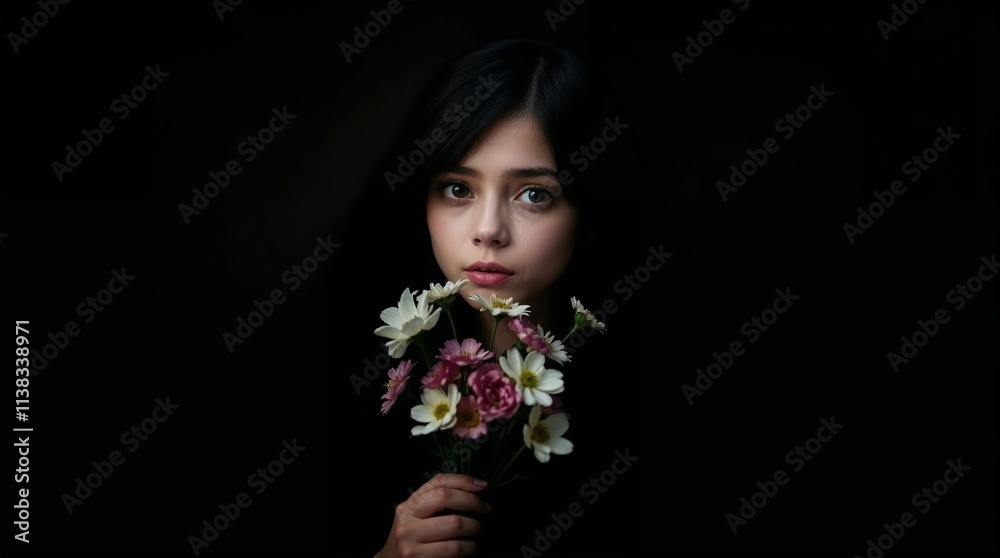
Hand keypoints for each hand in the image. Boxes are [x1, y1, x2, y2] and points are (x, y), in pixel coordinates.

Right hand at [376, 473, 491, 557]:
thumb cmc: (411, 539)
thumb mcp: (417, 515)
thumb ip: (437, 498)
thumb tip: (477, 485)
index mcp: (407, 508)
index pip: (438, 484)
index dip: (464, 481)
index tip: (482, 486)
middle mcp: (406, 525)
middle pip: (448, 500)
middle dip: (474, 503)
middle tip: (485, 510)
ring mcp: (412, 546)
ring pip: (456, 527)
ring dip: (474, 529)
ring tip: (476, 533)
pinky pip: (455, 550)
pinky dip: (469, 548)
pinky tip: (469, 548)